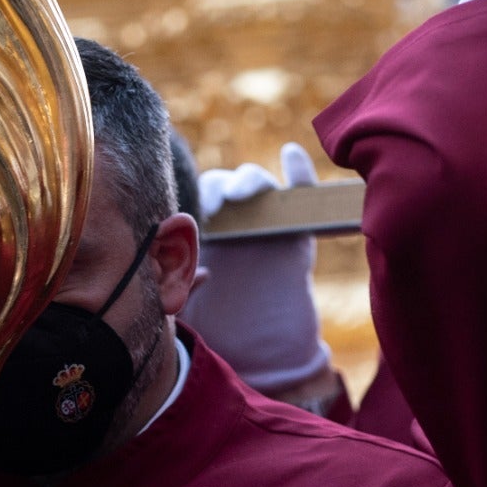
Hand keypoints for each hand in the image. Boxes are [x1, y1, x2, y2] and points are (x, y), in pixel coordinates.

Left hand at [181, 142, 331, 393]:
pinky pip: (301, 188)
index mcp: (209, 225)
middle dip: (220, 186)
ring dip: (249, 181)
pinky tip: (290, 153)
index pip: (200, 197)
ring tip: (239, 194)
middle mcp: (237, 214)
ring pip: (257, 183)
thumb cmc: (219, 315)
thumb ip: (184, 291)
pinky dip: (298, 167)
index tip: (200, 211)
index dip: (200, 196)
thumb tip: (201, 274)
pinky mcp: (300, 222)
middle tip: (216, 204)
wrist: (260, 332)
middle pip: (225, 183)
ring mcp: (268, 215)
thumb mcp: (193, 304)